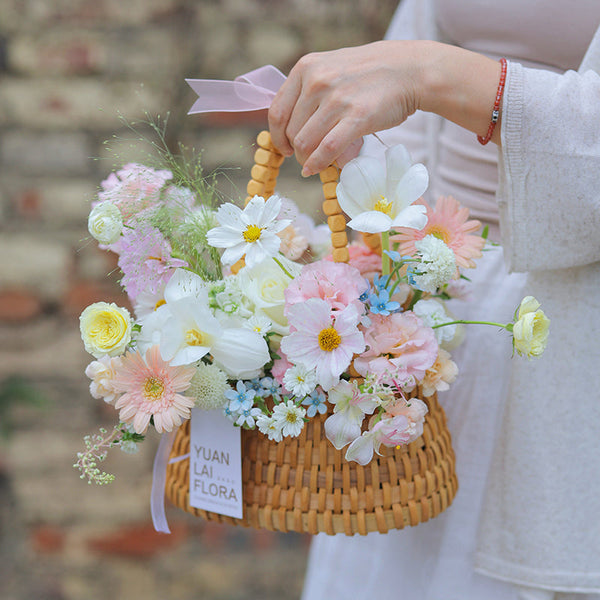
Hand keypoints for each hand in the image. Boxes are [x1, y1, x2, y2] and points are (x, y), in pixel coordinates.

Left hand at [268, 41, 423, 175]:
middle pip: (291, 131)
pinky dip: (318, 164)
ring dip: (307, 160)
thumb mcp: (330, 68)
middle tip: (306, 158)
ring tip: (315, 163)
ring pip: (305, 143)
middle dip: (296, 151)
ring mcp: (337, 99)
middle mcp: (317, 81)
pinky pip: (327, 149)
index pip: (277, 112)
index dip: (277, 137)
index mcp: (306, 67)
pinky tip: (316, 170)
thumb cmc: (368, 74)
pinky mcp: (357, 117)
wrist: (408, 70)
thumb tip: (290, 127)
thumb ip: (308, 90)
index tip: (284, 148)